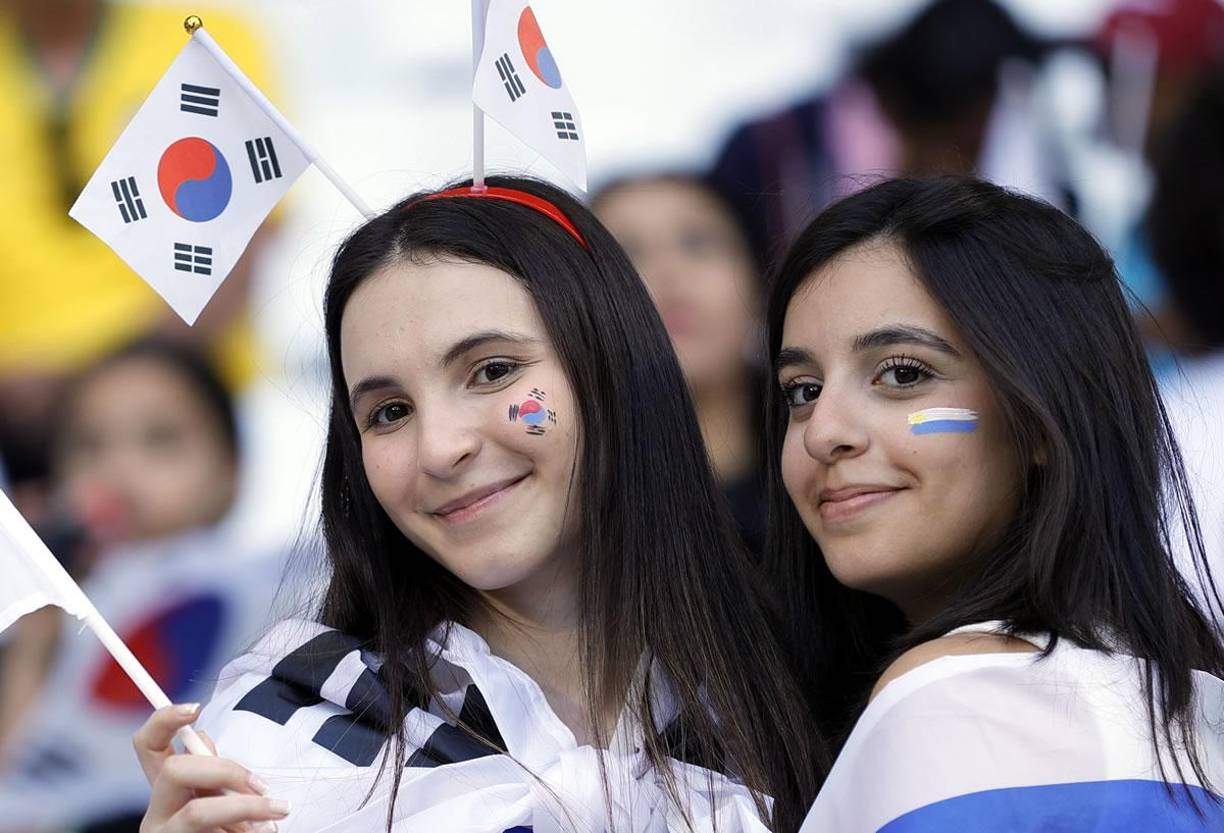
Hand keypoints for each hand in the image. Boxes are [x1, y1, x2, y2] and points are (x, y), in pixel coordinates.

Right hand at [134, 704, 290, 832]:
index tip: (195, 707)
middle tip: (261, 785)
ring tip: (276, 814)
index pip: (147, 745)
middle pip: (174, 771)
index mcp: (165, 790)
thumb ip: (211, 772)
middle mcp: (156, 814)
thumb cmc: (225, 831)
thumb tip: (204, 739)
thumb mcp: (216, 797)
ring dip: (245, 809)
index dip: (163, 720)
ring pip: (198, 813)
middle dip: (224, 770)